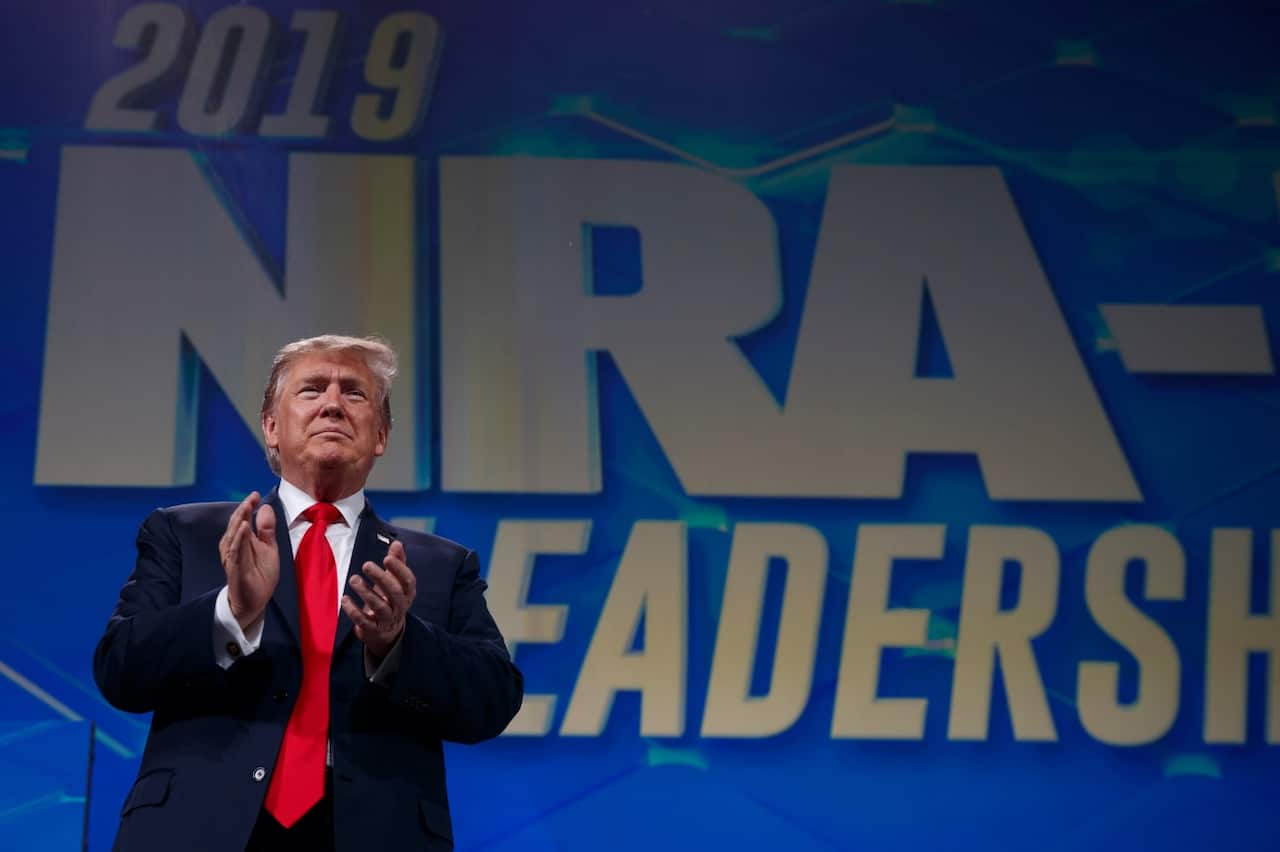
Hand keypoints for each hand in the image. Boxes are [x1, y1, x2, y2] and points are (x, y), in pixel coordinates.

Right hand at [219, 492, 278, 629]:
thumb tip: (266, 507)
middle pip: (236, 525)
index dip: (247, 506)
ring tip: (245, 508)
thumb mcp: (268, 548)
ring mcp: (233, 558)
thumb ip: (267, 529)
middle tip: (251, 498)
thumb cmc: (259, 574)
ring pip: (233, 536)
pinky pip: (235, 552)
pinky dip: (239, 540)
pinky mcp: (235, 569)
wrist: (254, 601)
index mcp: (242, 540)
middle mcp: (233, 547)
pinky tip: (244, 529)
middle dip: (242, 510)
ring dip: (239, 521)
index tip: (254, 494)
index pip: (242, 519)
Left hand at [343, 539, 415, 659]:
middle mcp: (400, 606)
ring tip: (354, 579)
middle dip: (381, 578)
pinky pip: (363, 621)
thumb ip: (397, 562)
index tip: (387, 558)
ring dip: (366, 592)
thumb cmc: (390, 600)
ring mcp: (387, 619)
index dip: (399, 569)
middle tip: (366, 565)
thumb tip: (397, 543)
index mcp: (407, 593)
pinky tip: (345, 599)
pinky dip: (353, 610)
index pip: (408, 580)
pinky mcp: (373, 629)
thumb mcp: (395, 581)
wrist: (387, 632)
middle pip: (394, 592)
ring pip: (379, 607)